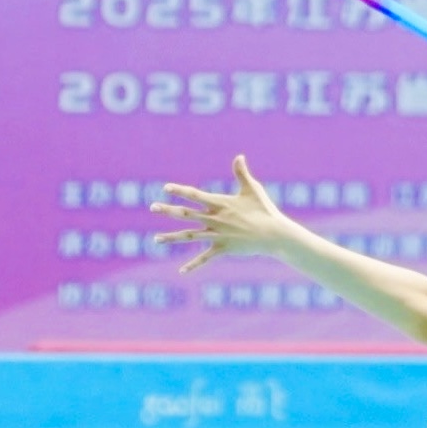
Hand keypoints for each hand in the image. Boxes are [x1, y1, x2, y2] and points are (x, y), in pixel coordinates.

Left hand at [152, 157, 296, 273]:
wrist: (274, 234)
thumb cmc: (264, 209)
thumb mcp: (253, 189)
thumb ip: (242, 173)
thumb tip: (239, 156)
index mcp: (220, 203)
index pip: (195, 195)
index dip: (180, 191)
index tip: (165, 188)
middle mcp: (215, 219)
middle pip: (186, 213)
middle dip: (168, 210)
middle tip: (152, 206)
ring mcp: (217, 235)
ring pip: (189, 236)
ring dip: (171, 238)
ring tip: (155, 239)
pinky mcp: (223, 249)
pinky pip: (205, 258)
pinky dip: (193, 265)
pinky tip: (181, 271)